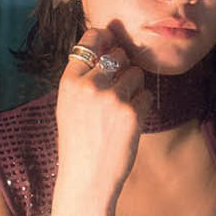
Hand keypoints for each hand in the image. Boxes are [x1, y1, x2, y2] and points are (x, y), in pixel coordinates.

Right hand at [56, 26, 150, 206]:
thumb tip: (109, 44)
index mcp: (69, 82)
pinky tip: (127, 124)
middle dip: (123, 67)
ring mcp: (111, 98)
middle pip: (118, 54)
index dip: (105, 38)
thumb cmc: (78, 141)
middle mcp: (89, 86)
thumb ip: (84, 77)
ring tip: (120, 110)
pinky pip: (146, 95)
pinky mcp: (131, 113)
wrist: (86, 178)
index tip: (112, 41)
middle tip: (117, 90)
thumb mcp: (69, 105)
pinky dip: (141, 107)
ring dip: (134, 87)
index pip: (90, 40)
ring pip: (136, 73)